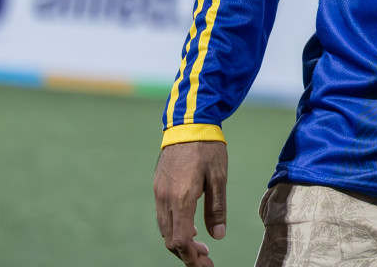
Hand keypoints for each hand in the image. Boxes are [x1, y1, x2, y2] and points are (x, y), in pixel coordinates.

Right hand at [154, 140, 228, 265]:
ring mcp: (159, 193)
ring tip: (201, 247)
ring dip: (181, 243)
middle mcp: (165, 199)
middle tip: (207, 261)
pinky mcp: (158, 187)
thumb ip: (217, 208)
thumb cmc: (208, 148)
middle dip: (187, 255)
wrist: (188, 123)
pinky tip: (191, 228)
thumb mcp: (219, 177)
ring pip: (165, 230)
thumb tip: (218, 236)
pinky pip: (163, 217)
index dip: (192, 258)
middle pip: (170, 240)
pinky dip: (175, 228)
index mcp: (181, 198)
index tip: (205, 265)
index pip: (181, 240)